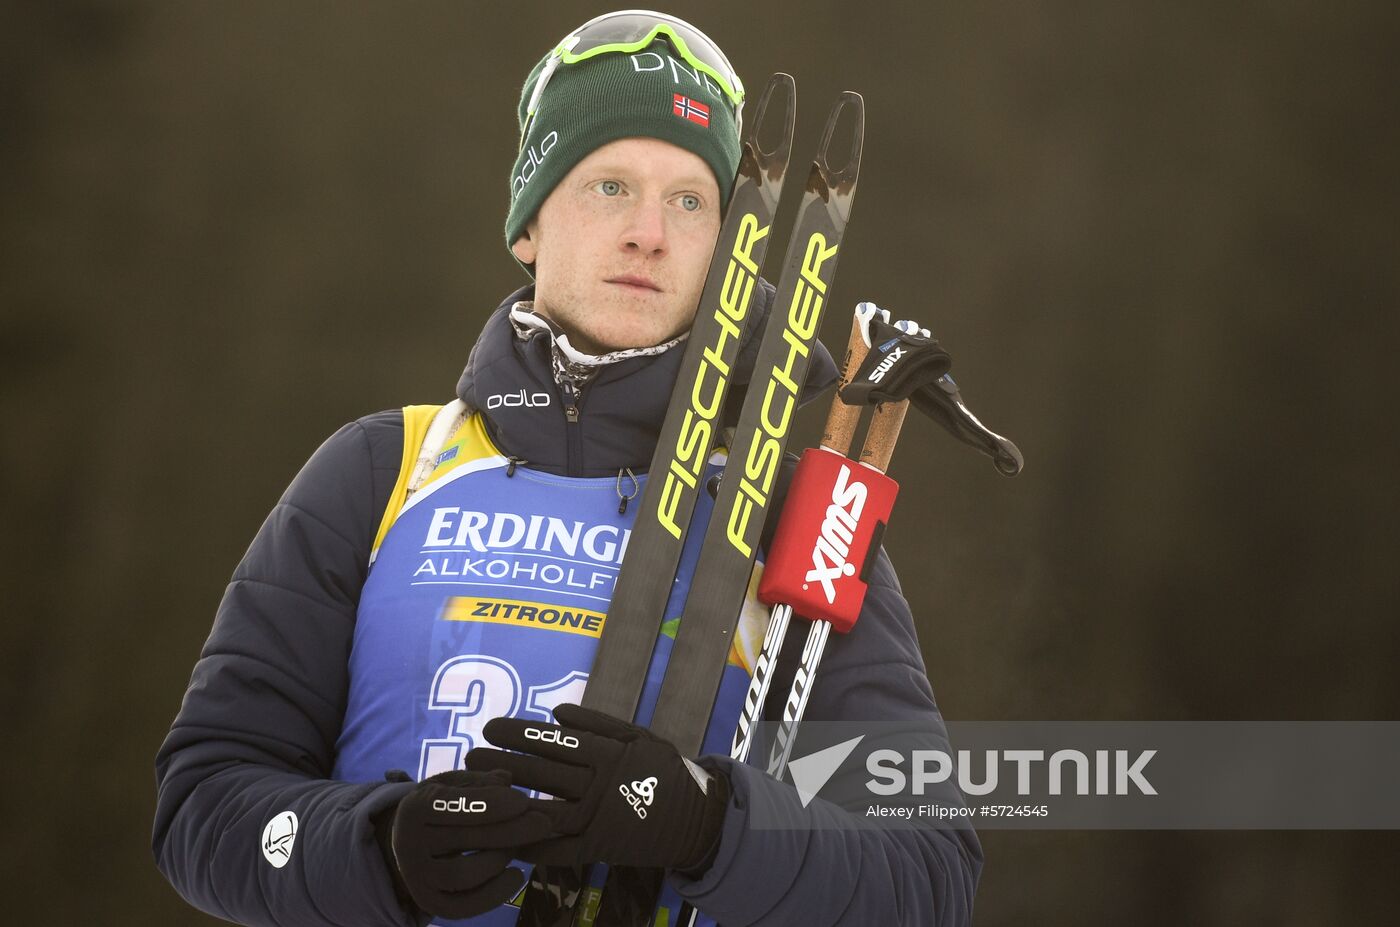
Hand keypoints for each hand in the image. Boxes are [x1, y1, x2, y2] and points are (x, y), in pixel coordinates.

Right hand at [382, 769, 550, 919]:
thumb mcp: (454, 784)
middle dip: (510, 831)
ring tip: (516, 847)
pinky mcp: (428, 901)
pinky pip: (463, 906)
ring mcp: (416, 876)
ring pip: (464, 874)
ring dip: (499, 859)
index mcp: (415, 807)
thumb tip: (505, 780)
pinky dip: (494, 894)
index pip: (455, 806)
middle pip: (465, 840)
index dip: (492, 804)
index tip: (523, 801)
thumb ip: (479, 780)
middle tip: (543, 824)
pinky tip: (515, 876)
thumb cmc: (442, 805)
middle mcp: (407, 844)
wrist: (411, 841)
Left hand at [464, 703, 728, 872]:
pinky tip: (506, 841)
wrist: (697, 818)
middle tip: (471, 756)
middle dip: (503, 763)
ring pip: (545, 809)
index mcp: (609, 753)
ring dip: (510, 801)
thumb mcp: (640, 737)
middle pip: (542, 773)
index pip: (554, 740)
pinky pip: (560, 850)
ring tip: (480, 793)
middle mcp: (600, 785)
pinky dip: (533, 846)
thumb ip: (599, 723)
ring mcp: (599, 818)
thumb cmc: (665, 771)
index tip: (491, 727)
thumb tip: (556, 712)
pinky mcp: (600, 847)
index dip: (520, 734)